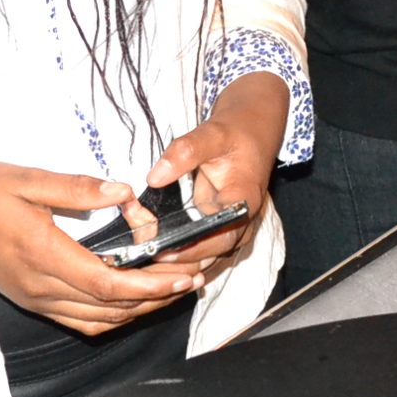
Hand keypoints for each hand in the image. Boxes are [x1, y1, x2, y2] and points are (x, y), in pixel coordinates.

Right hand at [0, 162, 206, 334]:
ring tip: (175, 288)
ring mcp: (35, 298)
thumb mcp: (25, 178)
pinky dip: (114, 314)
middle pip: (110, 308)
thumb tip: (122, 192)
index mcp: (41, 254)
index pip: (106, 284)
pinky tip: (135, 297)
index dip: (150, 284)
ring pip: (98, 320)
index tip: (184, 274)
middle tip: (195, 278)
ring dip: (140, 309)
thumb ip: (76, 188)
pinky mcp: (32, 300)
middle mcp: (39, 286)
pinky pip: (80, 319)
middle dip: (158, 298)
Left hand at [141, 70, 285, 276]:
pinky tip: (158, 255)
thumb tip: (154, 178)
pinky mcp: (225, 231)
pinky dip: (183, 258)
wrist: (253, 132)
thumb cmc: (234, 132)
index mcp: (244, 202)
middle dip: (178, 261)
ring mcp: (236, 230)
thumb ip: (183, 153)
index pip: (219, 237)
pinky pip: (205, 254)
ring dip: (179, 264)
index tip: (159, 249)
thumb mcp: (211, 134)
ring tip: (146, 258)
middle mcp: (244, 223)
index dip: (190, 249)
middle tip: (143, 255)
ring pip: (208, 261)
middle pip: (212, 256)